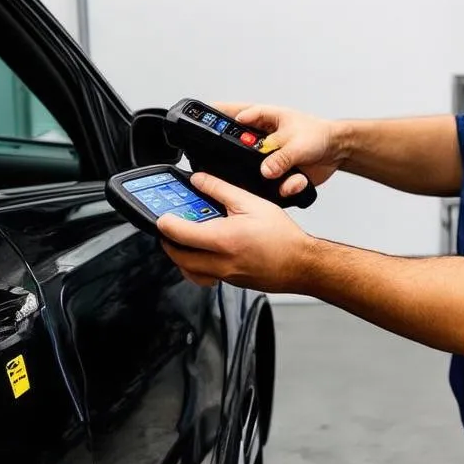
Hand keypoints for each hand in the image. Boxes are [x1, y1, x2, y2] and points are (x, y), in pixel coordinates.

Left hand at [157, 173, 312, 291]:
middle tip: (169, 228)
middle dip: (168, 242)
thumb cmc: (282, 237)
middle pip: (178, 257)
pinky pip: (204, 277)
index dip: (165, 223)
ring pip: (189, 271)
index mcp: (223, 240)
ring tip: (185, 240)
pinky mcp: (231, 282)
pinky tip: (206, 252)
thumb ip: (221, 190)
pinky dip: (196, 266)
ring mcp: (225, 276)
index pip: (179, 233)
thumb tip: (199, 181)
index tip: (162, 216)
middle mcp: (220, 262)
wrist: (301, 264)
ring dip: (181, 257)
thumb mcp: (251, 203)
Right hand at [214, 102, 343, 198]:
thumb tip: (266, 170)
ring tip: (276, 176)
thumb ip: (281, 157)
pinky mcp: (277, 173)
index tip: (207, 121)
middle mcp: (263, 139)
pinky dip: (284, 187)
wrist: (336, 152)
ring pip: (253, 169)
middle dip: (237, 156)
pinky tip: (294, 183)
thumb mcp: (298, 144)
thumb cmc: (318, 135)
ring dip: (263, 177)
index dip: (219, 116)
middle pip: (238, 145)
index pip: (236, 114)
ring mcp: (269, 156)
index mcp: (265, 120)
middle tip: (246, 162)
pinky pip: (271, 184)